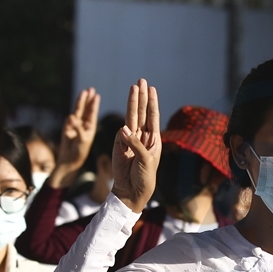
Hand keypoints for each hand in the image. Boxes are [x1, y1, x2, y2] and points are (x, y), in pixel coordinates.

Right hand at [48, 87, 98, 187]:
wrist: (70, 159)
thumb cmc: (80, 150)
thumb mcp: (83, 139)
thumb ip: (78, 129)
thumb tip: (71, 117)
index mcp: (90, 127)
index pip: (92, 113)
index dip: (93, 104)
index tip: (96, 95)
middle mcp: (82, 124)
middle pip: (85, 109)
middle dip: (87, 99)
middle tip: (90, 89)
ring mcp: (74, 125)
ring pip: (77, 112)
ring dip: (79, 103)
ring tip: (83, 92)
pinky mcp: (66, 128)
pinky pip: (68, 122)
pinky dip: (69, 120)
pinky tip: (71, 117)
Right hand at [112, 79, 160, 212]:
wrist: (130, 190)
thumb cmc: (144, 177)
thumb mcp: (145, 160)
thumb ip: (135, 144)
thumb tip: (123, 128)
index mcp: (154, 140)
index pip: (153, 117)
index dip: (152, 103)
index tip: (152, 89)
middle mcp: (142, 137)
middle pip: (142, 113)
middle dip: (142, 97)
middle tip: (141, 81)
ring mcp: (130, 140)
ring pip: (131, 118)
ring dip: (132, 103)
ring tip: (133, 88)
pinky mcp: (118, 145)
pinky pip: (120, 135)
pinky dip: (122, 132)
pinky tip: (124, 133)